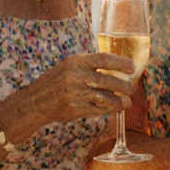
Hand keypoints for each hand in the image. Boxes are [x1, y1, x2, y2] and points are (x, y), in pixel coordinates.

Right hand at [22, 52, 136, 123]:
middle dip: (123, 86)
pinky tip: (115, 109)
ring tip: (126, 102)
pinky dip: (109, 110)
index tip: (133, 67)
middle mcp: (75, 77)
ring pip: (105, 98)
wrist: (35, 101)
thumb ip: (90, 66)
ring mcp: (75, 94)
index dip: (120, 63)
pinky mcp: (75, 109)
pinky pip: (98, 110)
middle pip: (106, 80)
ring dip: (119, 101)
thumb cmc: (56, 81)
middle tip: (132, 89)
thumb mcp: (69, 66)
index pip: (102, 59)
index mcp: (76, 62)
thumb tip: (117, 69)